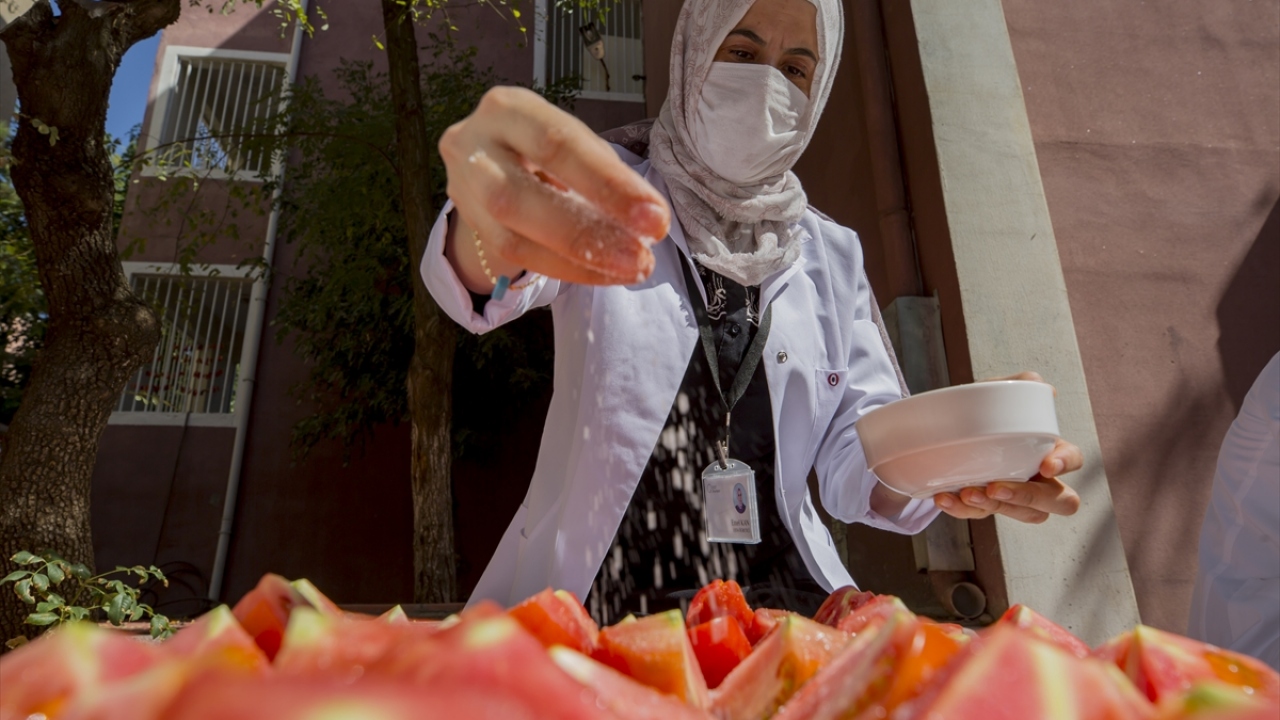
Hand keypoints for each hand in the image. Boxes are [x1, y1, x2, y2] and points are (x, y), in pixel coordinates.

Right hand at [439, 86, 670, 291]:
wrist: (489, 163)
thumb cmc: (545, 150)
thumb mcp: (573, 145)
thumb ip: (603, 173)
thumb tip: (647, 217)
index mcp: (509, 108)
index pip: (559, 145)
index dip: (608, 184)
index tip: (655, 218)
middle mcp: (474, 142)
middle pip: (521, 195)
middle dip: (587, 231)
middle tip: (641, 257)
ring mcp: (462, 186)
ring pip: (511, 236)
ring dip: (578, 260)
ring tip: (628, 270)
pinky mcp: (467, 223)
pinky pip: (514, 257)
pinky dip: (565, 269)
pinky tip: (601, 274)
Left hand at [932, 372, 1082, 522]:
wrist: (945, 426)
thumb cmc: (986, 410)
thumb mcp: (999, 393)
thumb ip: (1020, 384)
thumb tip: (1040, 386)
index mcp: (1049, 448)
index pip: (1074, 458)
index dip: (1065, 464)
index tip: (1046, 465)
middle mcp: (1040, 478)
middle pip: (1060, 501)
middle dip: (1029, 497)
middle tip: (996, 486)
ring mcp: (1015, 496)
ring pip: (1022, 514)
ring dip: (994, 506)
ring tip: (966, 493)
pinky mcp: (988, 506)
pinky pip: (981, 515)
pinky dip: (962, 510)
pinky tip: (944, 497)